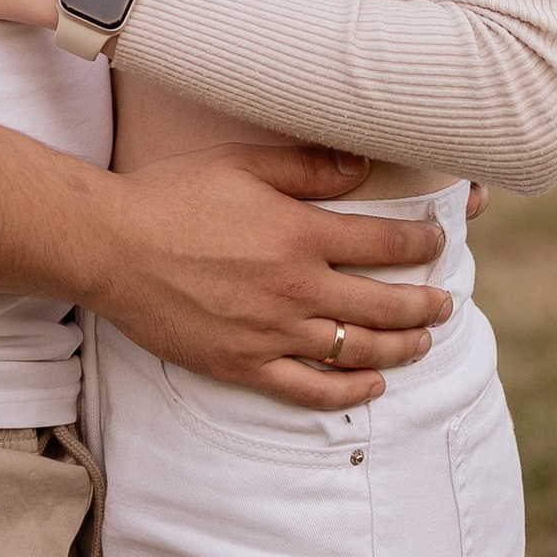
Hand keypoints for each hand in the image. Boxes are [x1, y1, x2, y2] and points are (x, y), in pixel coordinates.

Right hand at [89, 144, 453, 409]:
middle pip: (384, 303)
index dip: (420, 244)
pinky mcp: (244, 365)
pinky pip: (310, 390)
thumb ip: (306, 166)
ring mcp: (272, 332)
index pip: (384, 242)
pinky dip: (348, 393)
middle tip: (445, 303)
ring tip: (423, 342)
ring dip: (400, 347)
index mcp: (300, 234)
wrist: (111, 246)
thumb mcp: (241, 163)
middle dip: (424, 304)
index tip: (436, 244)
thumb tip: (361, 166)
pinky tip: (372, 388)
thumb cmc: (172, 195)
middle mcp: (296, 288)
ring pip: (357, 350)